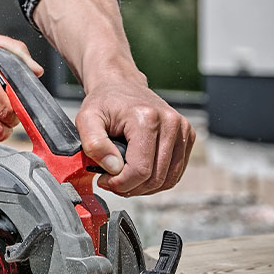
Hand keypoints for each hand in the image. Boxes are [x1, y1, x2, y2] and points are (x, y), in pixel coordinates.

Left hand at [76, 80, 194, 195]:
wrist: (121, 86)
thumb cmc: (104, 102)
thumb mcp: (86, 119)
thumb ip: (94, 144)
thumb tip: (113, 168)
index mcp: (147, 118)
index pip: (140, 170)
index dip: (120, 183)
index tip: (104, 180)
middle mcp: (170, 123)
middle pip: (156, 178)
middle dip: (130, 187)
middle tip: (111, 181)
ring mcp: (183, 130)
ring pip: (168, 179)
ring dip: (144, 188)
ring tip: (124, 179)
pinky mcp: (187, 136)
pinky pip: (175, 173)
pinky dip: (157, 181)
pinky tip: (138, 174)